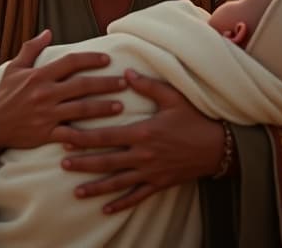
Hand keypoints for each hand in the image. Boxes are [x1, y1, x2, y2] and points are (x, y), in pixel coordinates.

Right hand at [0, 30, 126, 150]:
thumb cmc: (4, 94)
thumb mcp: (14, 68)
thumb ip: (31, 48)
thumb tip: (48, 32)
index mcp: (39, 76)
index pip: (70, 62)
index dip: (90, 59)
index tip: (107, 59)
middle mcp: (45, 93)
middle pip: (82, 85)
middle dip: (105, 83)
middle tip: (124, 82)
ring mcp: (46, 114)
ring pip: (81, 110)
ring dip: (102, 107)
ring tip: (120, 106)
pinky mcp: (46, 133)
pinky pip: (70, 134)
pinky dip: (85, 136)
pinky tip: (101, 136)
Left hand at [52, 69, 224, 213]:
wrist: (218, 146)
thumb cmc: (195, 119)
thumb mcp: (173, 97)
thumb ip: (148, 86)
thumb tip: (126, 73)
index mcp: (143, 132)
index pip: (107, 136)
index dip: (84, 138)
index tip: (66, 138)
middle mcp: (143, 155)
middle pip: (106, 161)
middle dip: (83, 163)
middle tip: (62, 164)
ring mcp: (151, 172)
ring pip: (118, 182)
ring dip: (96, 187)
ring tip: (76, 192)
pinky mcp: (160, 183)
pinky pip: (137, 196)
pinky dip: (121, 203)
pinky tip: (106, 209)